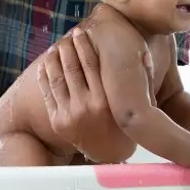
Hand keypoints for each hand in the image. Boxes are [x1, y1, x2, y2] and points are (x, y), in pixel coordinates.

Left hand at [36, 27, 136, 162]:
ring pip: (57, 78)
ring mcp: (69, 114)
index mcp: (105, 101)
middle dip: (68, 48)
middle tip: (66, 37)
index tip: (80, 33)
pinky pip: (48, 93)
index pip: (90, 64)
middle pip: (72, 68)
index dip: (83, 45)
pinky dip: (45, 76)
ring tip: (55, 47)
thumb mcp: (136, 106)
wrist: (108, 155)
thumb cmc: (124, 125)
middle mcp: (86, 107)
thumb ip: (139, 81)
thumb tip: (144, 53)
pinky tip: (45, 64)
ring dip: (54, 59)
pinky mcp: (57, 121)